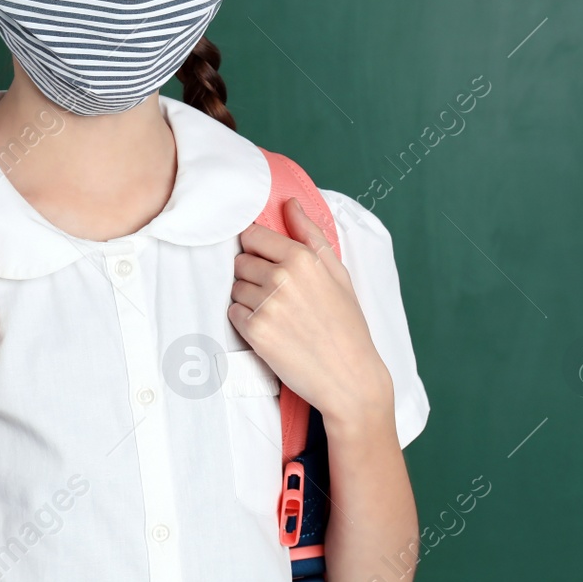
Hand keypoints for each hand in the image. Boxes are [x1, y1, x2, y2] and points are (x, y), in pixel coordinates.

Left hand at [229, 197, 393, 428]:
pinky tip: (272, 329)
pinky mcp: (254, 332)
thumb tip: (290, 204)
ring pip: (235, 288)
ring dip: (249, 298)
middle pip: (240, 261)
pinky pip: (233, 313)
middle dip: (254, 274)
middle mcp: (281, 278)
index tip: (269, 261)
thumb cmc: (347, 325)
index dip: (258, 249)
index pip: (253, 235)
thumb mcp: (338, 274)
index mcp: (303, 258)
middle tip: (278, 294)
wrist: (349, 377)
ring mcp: (266, 305)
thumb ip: (311, 235)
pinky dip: (246, 320)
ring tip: (278, 314)